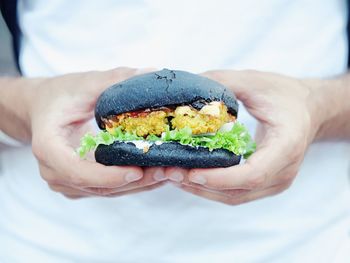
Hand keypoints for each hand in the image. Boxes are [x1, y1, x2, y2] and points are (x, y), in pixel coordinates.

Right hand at [28, 68, 165, 198]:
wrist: (42, 107)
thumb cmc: (60, 95)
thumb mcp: (84, 83)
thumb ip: (115, 79)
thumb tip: (152, 72)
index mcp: (48, 146)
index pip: (77, 171)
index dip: (108, 176)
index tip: (137, 171)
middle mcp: (53, 171)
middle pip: (96, 186)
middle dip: (133, 182)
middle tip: (165, 171)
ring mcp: (64, 181)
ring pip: (104, 192)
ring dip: (136, 186)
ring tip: (166, 173)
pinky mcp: (77, 184)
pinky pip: (106, 189)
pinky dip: (130, 184)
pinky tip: (153, 174)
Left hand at [165, 70, 320, 204]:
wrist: (308, 109)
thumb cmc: (284, 94)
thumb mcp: (254, 82)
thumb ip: (222, 83)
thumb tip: (185, 86)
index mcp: (287, 144)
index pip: (253, 173)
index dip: (220, 178)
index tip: (191, 172)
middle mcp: (285, 170)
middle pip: (239, 191)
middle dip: (201, 185)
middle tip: (170, 172)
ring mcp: (277, 181)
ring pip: (234, 197)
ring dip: (202, 189)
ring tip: (173, 174)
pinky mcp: (267, 183)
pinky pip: (236, 193)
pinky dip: (211, 187)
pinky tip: (191, 175)